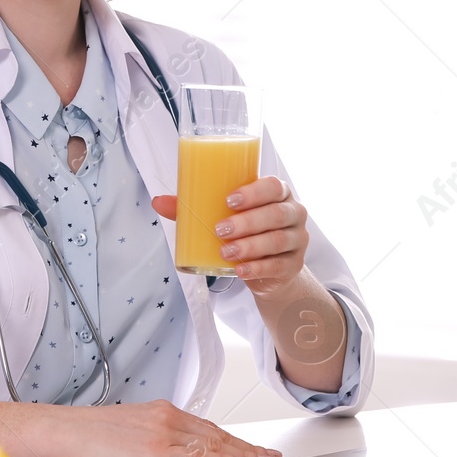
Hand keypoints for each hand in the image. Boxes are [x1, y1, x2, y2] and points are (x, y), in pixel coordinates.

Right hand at [0, 399, 280, 456]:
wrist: (57, 431)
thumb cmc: (79, 437)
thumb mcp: (121, 434)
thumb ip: (146, 442)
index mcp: (157, 412)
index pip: (202, 427)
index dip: (229, 437)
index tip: (246, 445)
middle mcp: (166, 417)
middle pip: (215, 433)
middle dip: (243, 444)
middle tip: (266, 454)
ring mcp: (164, 433)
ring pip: (215, 443)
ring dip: (242, 451)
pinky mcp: (157, 451)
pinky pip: (202, 456)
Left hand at [152, 176, 308, 298]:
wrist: (270, 269)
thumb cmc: (246, 232)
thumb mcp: (224, 216)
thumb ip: (194, 208)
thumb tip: (158, 202)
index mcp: (277, 193)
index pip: (273, 186)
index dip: (254, 192)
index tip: (228, 200)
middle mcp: (293, 213)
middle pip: (276, 214)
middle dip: (247, 222)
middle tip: (220, 230)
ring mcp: (297, 240)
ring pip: (277, 240)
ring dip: (250, 246)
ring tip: (225, 251)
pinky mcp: (293, 265)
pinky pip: (278, 266)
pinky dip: (258, 268)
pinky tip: (241, 271)